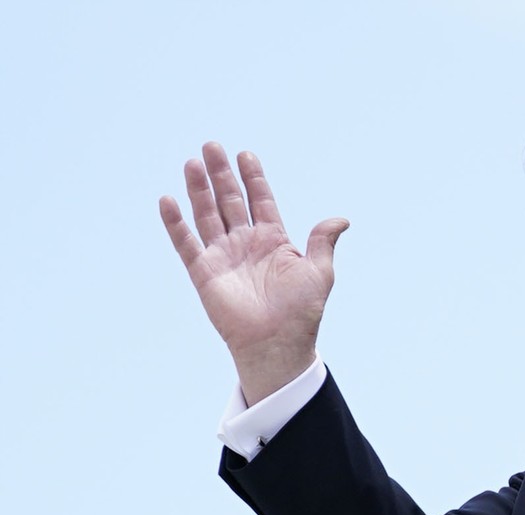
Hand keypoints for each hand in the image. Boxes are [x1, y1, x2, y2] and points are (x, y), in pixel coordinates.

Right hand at [160, 142, 348, 403]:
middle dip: (221, 174)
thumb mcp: (319, 272)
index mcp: (273, 240)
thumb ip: (322, 241)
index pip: (260, 201)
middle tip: (212, 146)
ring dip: (199, 189)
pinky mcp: (204, 272)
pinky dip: (176, 223)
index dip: (253, 178)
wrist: (278, 344)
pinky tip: (168, 200)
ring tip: (192, 162)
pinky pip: (186, 243)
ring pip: (207, 215)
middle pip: (229, 201)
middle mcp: (246, 244)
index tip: (245, 154)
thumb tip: (342, 219)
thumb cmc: (301, 312)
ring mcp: (223, 256)